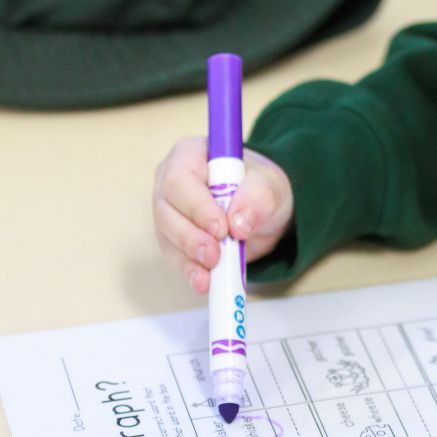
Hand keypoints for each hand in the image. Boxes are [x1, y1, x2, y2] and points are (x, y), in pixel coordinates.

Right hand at [152, 135, 294, 293]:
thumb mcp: (270, 185)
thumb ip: (258, 197)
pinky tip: (205, 282)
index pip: (180, 179)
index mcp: (190, 154)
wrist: (262, 209)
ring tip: (212, 273)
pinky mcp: (173, 237)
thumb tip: (239, 224)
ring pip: (166, 236)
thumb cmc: (260, 187)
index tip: (220, 228)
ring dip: (189, 257)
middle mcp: (171, 180)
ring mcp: (169, 210)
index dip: (196, 206)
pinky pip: (175, 256)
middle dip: (190, 237)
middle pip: (166, 210)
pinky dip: (190, 271)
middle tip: (216, 255)